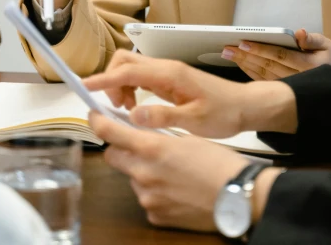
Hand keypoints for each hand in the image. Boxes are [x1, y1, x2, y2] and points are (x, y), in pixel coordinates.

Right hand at [84, 50, 297, 135]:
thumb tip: (132, 115)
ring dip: (120, 86)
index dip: (104, 78)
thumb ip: (163, 116)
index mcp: (169, 73)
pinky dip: (131, 89)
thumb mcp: (195, 120)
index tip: (84, 86)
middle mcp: (165, 67)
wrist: (244, 106)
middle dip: (111, 80)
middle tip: (114, 108)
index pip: (128, 70)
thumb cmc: (223, 113)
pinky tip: (137, 109)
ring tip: (126, 111)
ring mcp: (167, 72)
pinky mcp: (170, 79)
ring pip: (132, 68)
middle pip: (125, 61)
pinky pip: (141, 77)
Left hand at [88, 111, 282, 231]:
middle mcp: (143, 174)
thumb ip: (158, 135)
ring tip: (172, 171)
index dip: (98, 121)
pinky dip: (156, 192)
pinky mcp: (155, 215)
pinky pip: (147, 198)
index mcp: (152, 148)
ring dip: (142, 171)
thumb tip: (141, 131)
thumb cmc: (218, 161)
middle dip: (121, 148)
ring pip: (132, 178)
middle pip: (114, 156)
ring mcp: (147, 197)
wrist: (237, 196)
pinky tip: (177, 189)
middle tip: (138, 143)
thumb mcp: (187, 136)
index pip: (111, 132)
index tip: (93, 114)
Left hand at [222, 29, 330, 80]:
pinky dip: (251, 74)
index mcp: (307, 65)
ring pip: (263, 76)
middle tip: (227, 49)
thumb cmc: (330, 54)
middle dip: (246, 57)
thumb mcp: (326, 43)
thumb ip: (312, 39)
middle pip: (267, 66)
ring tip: (229, 55)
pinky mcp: (285, 91)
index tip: (243, 43)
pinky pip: (265, 83)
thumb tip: (300, 33)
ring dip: (245, 66)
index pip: (279, 56)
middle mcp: (296, 78)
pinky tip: (240, 66)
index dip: (260, 50)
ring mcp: (289, 87)